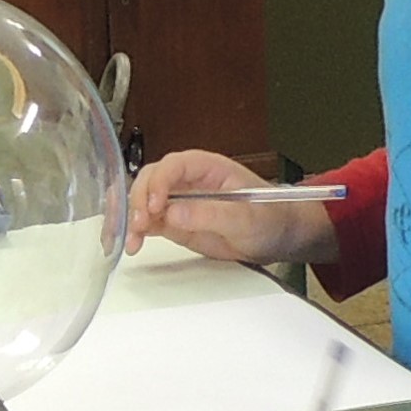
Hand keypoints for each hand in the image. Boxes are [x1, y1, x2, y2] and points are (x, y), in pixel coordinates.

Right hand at [125, 147, 338, 267]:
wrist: (278, 235)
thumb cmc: (271, 216)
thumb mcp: (246, 216)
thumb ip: (211, 214)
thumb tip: (174, 212)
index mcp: (207, 167)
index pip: (173, 166)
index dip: (160, 183)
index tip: (157, 205)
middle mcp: (188, 180)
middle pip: (151, 180)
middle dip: (140, 200)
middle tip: (141, 224)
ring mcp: (179, 201)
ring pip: (143, 201)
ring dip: (133, 218)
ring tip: (132, 240)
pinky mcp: (174, 222)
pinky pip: (149, 222)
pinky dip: (137, 232)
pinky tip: (133, 244)